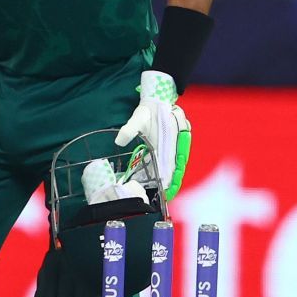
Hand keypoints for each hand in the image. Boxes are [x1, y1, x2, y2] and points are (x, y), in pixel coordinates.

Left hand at [114, 70, 191, 199]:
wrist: (158, 99)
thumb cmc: (148, 110)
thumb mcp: (138, 117)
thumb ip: (129, 129)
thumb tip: (118, 141)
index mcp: (168, 141)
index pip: (170, 164)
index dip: (169, 177)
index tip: (165, 188)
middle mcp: (174, 145)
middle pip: (176, 167)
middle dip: (173, 182)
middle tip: (168, 196)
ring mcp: (176, 144)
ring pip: (177, 164)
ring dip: (174, 177)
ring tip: (169, 192)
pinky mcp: (174, 144)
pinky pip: (176, 159)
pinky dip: (173, 169)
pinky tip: (169, 177)